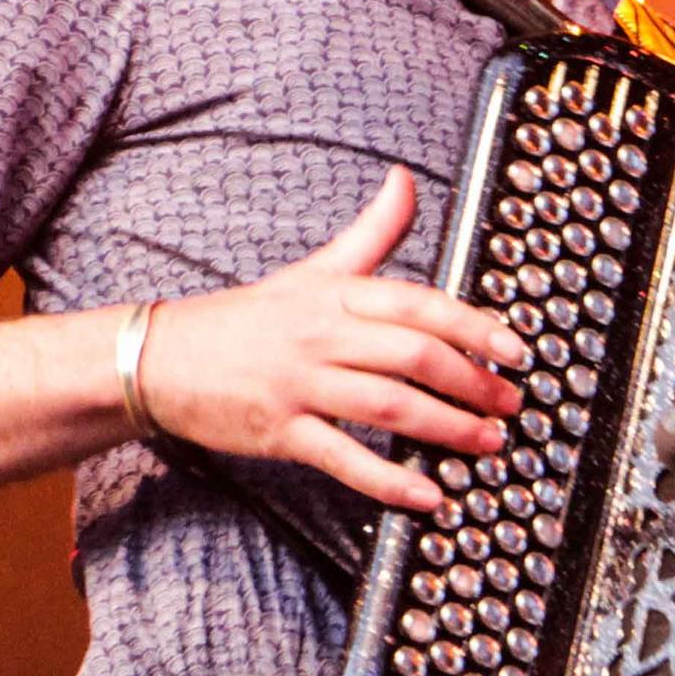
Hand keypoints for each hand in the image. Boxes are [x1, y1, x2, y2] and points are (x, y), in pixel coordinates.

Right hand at [135, 167, 526, 513]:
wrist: (158, 358)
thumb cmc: (246, 318)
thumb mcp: (311, 269)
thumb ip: (371, 232)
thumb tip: (404, 179)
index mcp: (336, 294)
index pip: (419, 305)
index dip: (475, 327)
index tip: (516, 350)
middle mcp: (322, 335)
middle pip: (413, 356)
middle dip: (473, 383)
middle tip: (510, 404)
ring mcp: (300, 385)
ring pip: (390, 406)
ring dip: (448, 429)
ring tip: (487, 444)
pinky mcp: (280, 431)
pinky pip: (345, 459)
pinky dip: (391, 481)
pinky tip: (430, 496)